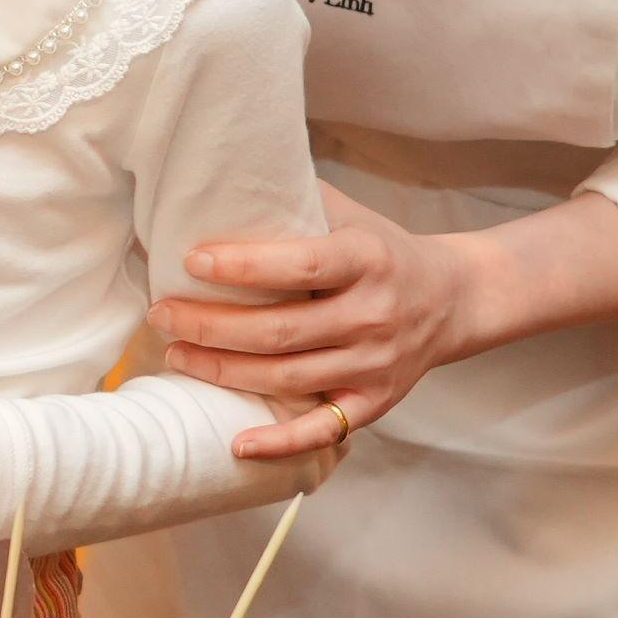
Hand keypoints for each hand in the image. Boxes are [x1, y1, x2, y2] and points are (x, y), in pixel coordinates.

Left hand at [158, 184, 617, 460]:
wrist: (456, 299)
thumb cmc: (383, 250)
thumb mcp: (351, 215)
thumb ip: (295, 200)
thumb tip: (220, 174)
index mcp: (368, 260)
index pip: (300, 266)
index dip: (243, 267)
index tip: (191, 261)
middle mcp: (374, 316)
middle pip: (281, 331)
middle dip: (211, 326)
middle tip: (161, 314)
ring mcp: (376, 365)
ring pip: (289, 378)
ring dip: (224, 371)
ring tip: (176, 354)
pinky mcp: (376, 403)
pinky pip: (324, 431)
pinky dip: (280, 442)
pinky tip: (235, 441)